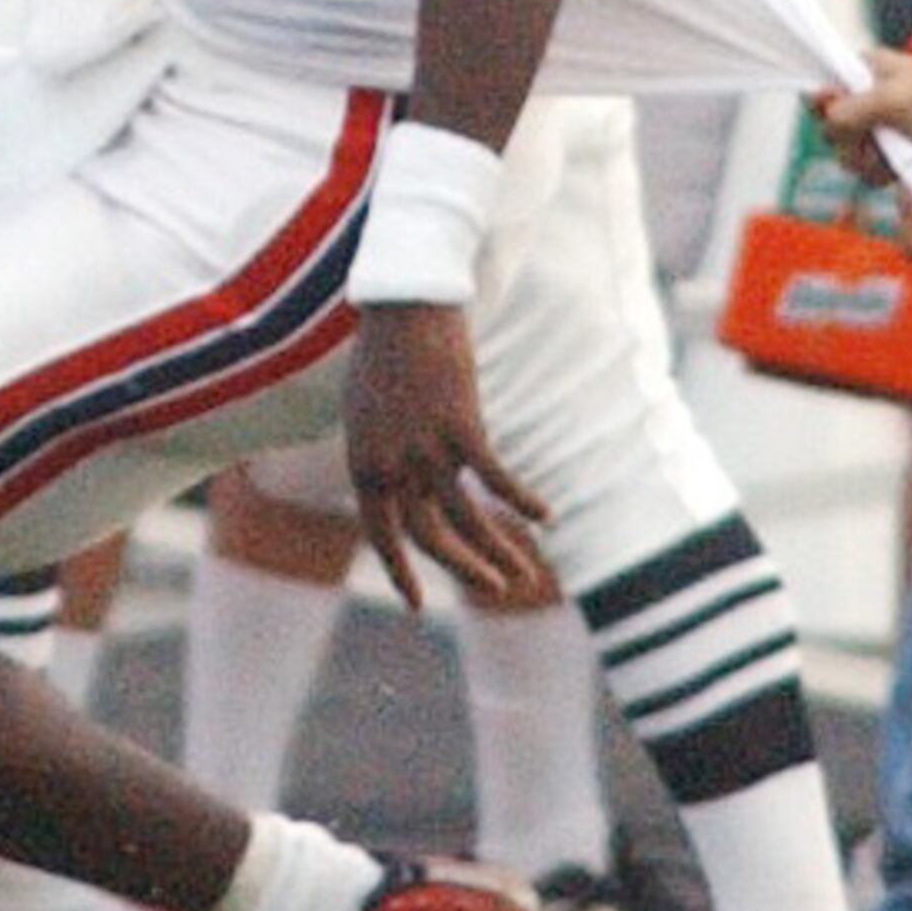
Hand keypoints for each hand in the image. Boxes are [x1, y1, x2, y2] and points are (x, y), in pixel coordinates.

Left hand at [343, 302, 555, 613]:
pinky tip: (546, 517)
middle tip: (496, 590)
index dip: (401, 574)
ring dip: (497, 553)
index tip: (419, 605)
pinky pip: (496, 479)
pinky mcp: (462, 426)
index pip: (381, 537)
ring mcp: (427, 448)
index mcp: (365, 464)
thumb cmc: (383, 350)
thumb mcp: (365, 411)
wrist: (402, 304)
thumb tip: (396, 478)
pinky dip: (522, 501)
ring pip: (467, 520)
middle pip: (430, 538)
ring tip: (524, 577)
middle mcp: (393, 466)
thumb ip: (380, 452)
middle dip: (465, 569)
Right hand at [818, 44, 911, 179]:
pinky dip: (882, 174)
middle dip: (850, 140)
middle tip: (878, 138)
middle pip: (831, 127)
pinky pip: (869, 172)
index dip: (824, 104)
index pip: (823, 85)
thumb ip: (849, 109)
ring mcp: (884, 128)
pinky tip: (904, 168)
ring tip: (898, 154)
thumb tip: (823, 120)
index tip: (834, 114)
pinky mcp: (897, 155)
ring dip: (868, 160)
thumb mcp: (892, 100)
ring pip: (848, 154)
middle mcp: (872, 97)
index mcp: (869, 69)